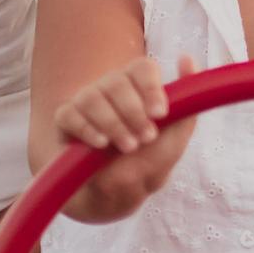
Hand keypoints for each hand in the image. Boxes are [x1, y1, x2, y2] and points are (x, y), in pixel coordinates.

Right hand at [59, 54, 200, 220]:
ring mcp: (86, 101)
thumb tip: (188, 59)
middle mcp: (110, 87)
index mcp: (138, 84)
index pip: (142, 68)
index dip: (151, 88)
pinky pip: (68, 114)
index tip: (160, 114)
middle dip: (133, 112)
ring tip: (128, 146)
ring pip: (92, 98)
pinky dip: (87, 129)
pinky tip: (101, 144)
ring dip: (113, 123)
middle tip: (146, 138)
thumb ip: (188, 102)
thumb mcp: (175, 136)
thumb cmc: (150, 159)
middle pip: (116, 81)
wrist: (120, 193)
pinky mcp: (65, 119)